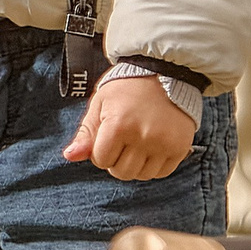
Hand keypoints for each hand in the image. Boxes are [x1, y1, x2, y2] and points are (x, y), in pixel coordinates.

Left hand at [62, 76, 195, 181]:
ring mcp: (164, 143)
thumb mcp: (100, 104)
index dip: (100, 151)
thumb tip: (69, 156)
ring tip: (137, 142)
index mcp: (118, 124)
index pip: (101, 160)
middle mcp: (143, 136)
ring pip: (142, 175)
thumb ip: (86, 133)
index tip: (108, 135)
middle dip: (116, 160)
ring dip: (136, 164)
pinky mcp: (180, 148)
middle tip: (122, 140)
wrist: (164, 74)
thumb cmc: (127, 88)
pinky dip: (154, 165)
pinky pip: (162, 173)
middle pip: (121, 172)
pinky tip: (152, 147)